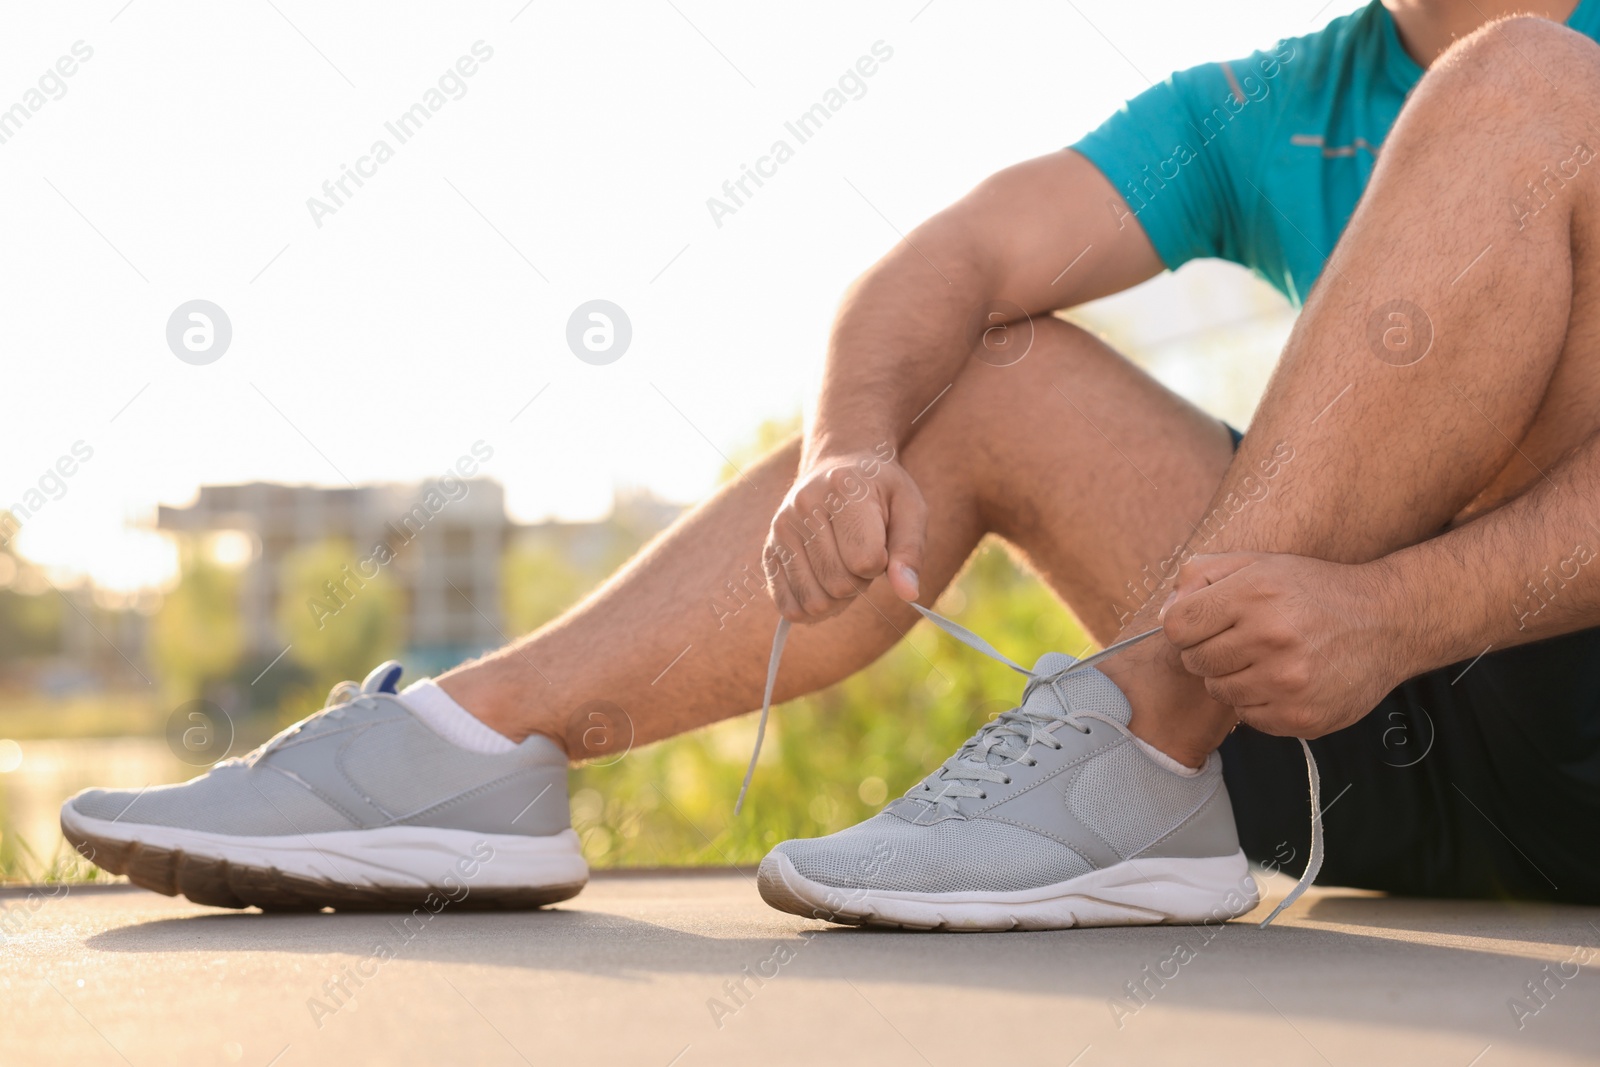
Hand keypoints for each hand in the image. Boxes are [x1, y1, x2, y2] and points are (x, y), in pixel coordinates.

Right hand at [764, 449, 924, 621]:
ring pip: (813, 600)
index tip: (880, 543)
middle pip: (838, 584)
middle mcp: (803, 507)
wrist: (837, 466)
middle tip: (861, 555)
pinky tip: (822, 584)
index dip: (881, 563)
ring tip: (842, 565)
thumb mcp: (910, 509)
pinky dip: (811, 608)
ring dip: (836, 598)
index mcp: (842, 490)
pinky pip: (788, 606)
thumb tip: (908, 593)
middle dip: (860, 581)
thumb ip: (910, 551)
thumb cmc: (879, 492)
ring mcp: (781, 530)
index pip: (864, 561)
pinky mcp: (769, 552)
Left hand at [1159, 552, 1407, 737]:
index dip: (1186, 625)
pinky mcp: (1300, 717)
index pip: (1177, 626)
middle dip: (1209, 650)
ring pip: (1218, 691)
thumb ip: (1203, 576)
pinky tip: (1283, 681)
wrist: (1386, 622)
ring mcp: (1287, 682)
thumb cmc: (1314, 591)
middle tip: (1241, 640)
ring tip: (1266, 659)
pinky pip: (1248, 716)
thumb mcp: (1259, 564)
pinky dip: (1257, 702)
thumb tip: (1166, 613)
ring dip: (1233, 677)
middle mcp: (1270, 638)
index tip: (1206, 623)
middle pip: (1195, 661)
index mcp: (1254, 594)